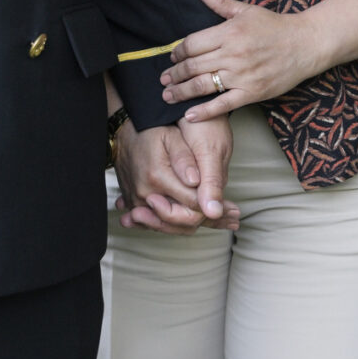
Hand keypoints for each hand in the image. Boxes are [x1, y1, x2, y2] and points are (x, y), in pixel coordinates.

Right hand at [115, 121, 239, 232]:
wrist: (124, 135)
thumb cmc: (151, 132)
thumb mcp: (171, 137)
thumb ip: (184, 160)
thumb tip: (196, 181)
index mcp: (158, 177)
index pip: (191, 204)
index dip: (214, 208)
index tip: (232, 209)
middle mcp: (145, 195)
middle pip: (182, 221)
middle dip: (209, 221)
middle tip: (234, 220)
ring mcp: (137, 202)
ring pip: (170, 226)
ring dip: (196, 225)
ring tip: (226, 223)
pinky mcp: (134, 205)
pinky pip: (156, 224)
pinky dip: (177, 225)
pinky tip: (199, 224)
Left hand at [161, 0, 326, 119]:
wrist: (306, 44)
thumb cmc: (275, 26)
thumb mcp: (245, 10)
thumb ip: (217, 1)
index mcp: (229, 31)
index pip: (192, 44)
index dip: (177, 52)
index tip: (173, 57)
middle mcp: (233, 53)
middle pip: (193, 66)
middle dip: (174, 74)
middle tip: (163, 80)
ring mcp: (242, 75)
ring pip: (202, 85)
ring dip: (181, 92)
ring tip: (168, 96)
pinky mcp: (252, 92)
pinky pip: (223, 104)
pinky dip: (204, 111)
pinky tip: (189, 115)